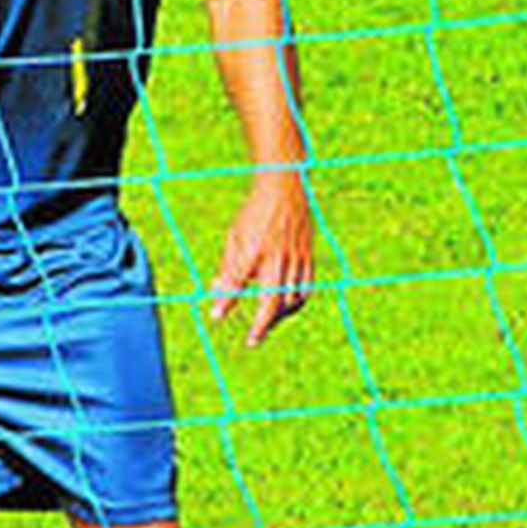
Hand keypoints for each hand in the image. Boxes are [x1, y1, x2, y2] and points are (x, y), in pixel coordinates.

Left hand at [210, 173, 313, 347]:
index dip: (227, 301)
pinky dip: (295, 304)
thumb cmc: (255, 214)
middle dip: (262, 325)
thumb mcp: (236, 238)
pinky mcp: (308, 257)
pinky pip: (306, 290)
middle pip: (272, 302)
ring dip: (279, 316)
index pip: (238, 282)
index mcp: (254, 248)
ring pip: (291, 300)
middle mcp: (277, 255)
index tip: (217, 318)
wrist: (284, 187)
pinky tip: (284, 308)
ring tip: (266, 323)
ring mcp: (296, 257)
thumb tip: (218, 297)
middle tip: (253, 339)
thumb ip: (229, 270)